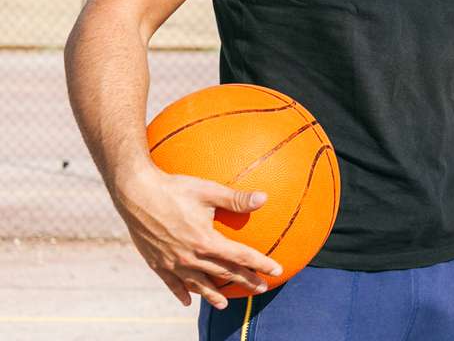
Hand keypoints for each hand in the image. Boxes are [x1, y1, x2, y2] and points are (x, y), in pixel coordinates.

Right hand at [113, 164, 281, 309]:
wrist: (136, 194)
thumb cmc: (175, 189)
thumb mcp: (209, 191)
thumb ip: (236, 199)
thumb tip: (265, 198)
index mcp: (206, 241)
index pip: (240, 257)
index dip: (260, 264)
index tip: (276, 271)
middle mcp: (190, 257)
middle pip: (223, 274)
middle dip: (245, 282)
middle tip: (262, 289)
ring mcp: (172, 262)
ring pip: (198, 284)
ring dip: (213, 295)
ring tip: (225, 304)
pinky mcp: (156, 263)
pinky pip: (172, 284)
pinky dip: (181, 293)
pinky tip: (187, 301)